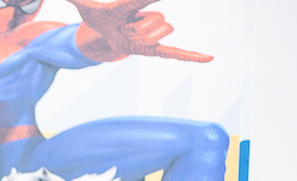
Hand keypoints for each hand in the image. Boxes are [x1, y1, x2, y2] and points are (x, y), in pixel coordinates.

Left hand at [67, 0, 212, 62]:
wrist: (105, 34)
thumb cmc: (101, 19)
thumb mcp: (87, 10)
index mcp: (137, 4)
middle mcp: (151, 16)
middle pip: (155, 21)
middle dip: (136, 29)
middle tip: (123, 28)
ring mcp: (154, 33)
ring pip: (157, 36)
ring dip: (140, 40)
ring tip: (130, 37)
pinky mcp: (155, 49)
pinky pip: (176, 53)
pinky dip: (191, 56)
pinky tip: (208, 58)